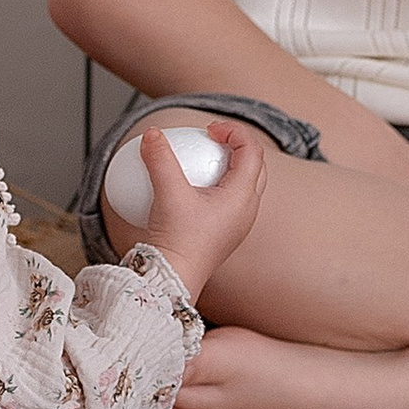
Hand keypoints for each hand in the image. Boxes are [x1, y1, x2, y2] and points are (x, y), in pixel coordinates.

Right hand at [129, 119, 265, 303]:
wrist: (174, 278)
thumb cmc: (178, 241)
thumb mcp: (167, 192)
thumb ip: (160, 158)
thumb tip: (152, 133)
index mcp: (243, 196)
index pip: (252, 151)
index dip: (234, 132)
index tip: (209, 130)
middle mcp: (247, 210)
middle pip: (255, 165)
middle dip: (238, 146)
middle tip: (212, 140)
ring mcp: (239, 224)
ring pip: (247, 184)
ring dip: (231, 166)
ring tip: (204, 160)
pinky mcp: (226, 233)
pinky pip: (232, 200)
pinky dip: (220, 185)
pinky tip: (192, 188)